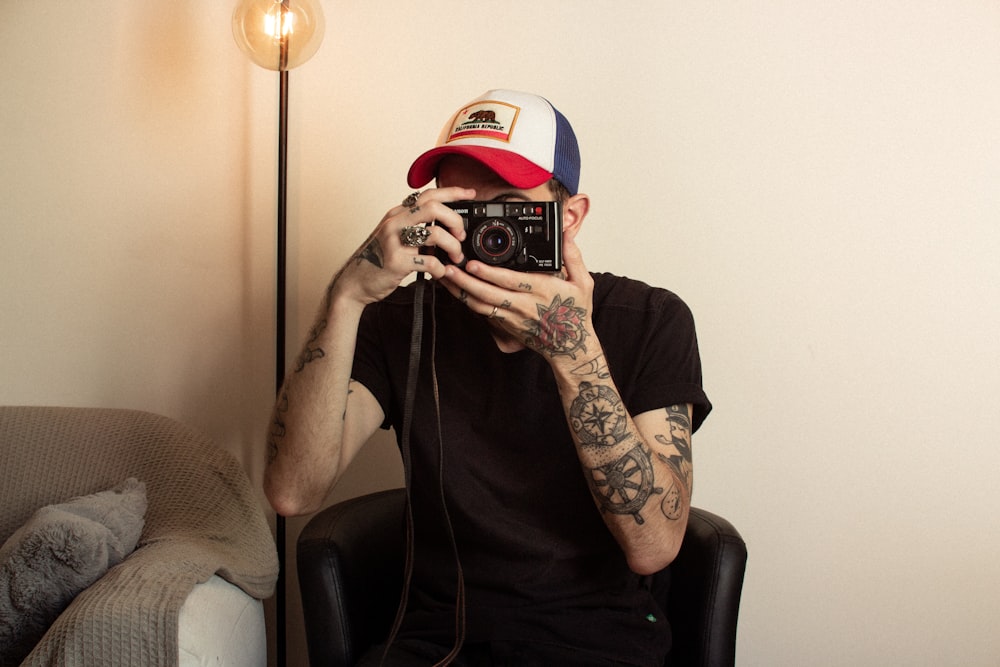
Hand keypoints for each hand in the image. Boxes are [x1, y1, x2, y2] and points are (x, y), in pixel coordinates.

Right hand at [334, 187, 474, 305]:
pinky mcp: (396, 262)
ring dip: (453, 247)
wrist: (354, 283)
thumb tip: (446, 228)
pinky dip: (441, 269)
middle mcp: (395, 222)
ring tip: (455, 258)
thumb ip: (415, 228)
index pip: (429, 194)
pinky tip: (440, 273)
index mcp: (398, 214)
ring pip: (435, 234)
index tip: (471, 193)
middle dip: (455, 220)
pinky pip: (429, 262)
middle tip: (460, 236)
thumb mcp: (395, 237)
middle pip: (434, 207)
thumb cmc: (378, 261)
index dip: (453, 192)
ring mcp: (394, 241)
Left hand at [439, 233, 595, 359]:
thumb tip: (566, 235)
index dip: (489, 274)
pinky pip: (482, 314)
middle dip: (465, 281)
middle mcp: (524, 305)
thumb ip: (573, 257)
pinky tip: (455, 291)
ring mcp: (512, 318)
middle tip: (448, 268)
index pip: (510, 281)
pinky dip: (467, 302)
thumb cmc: (576, 314)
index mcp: (541, 291)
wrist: (570, 347)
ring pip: (481, 305)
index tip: (472, 264)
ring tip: (444, 276)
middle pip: (488, 294)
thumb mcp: (582, 283)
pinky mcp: (506, 326)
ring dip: (461, 291)